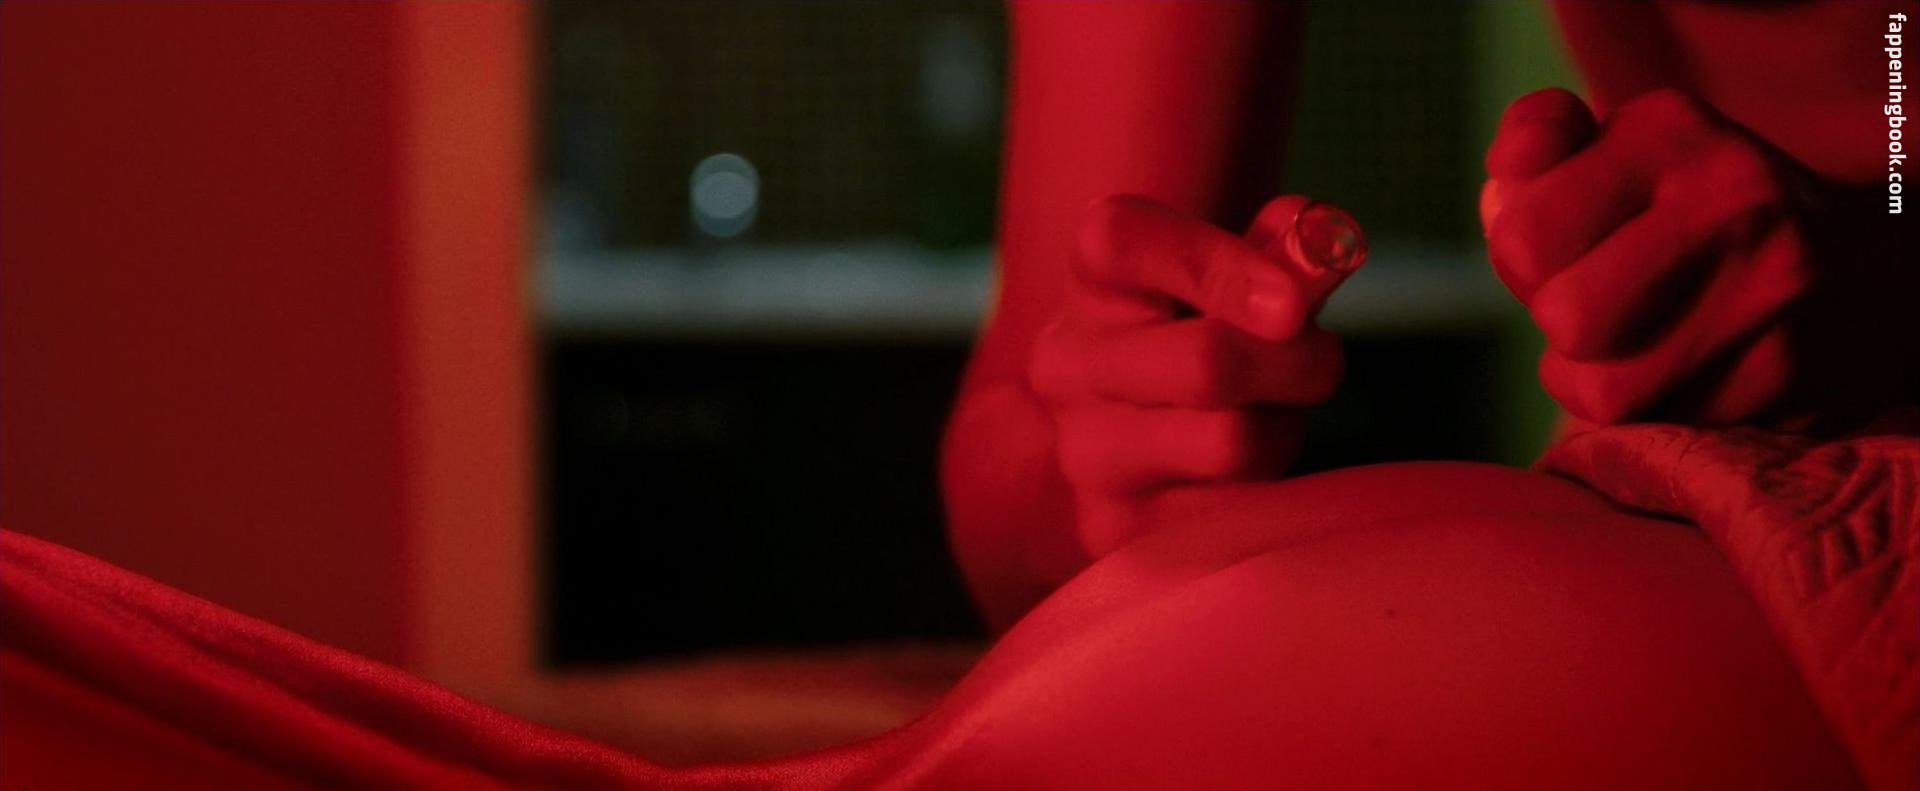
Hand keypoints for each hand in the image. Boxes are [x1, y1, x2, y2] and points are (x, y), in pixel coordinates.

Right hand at [1030, 194, 1359, 555]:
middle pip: (1206, 362)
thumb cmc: (1208, 335)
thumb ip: (1287, 248)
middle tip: (1319, 363)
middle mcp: (1068, 362)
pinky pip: (1231, 513)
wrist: (1132, 433)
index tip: (1293, 304)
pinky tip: (1243, 475)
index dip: (1224, 267)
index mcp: (1094, 280)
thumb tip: (1325, 242)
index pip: (1127, 241)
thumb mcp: (1240, 277)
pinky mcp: (1112, 529)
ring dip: (1282, 431)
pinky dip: (1263, 492)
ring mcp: (1083, 452)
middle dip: (1296, 363)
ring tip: (1269, 421)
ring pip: (1231, 443)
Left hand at [1484, 88, 1914, 428]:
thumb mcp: (1612, 145)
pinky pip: (1660, 426)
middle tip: (1594, 299)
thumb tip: (1505, 181)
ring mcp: (1773, 290)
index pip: (1523, 239)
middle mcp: (1733, 201)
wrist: (1850, 256)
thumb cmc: (1681, 203)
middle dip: (1556, 322)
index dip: (1519, 260)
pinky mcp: (1790, 372)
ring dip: (1592, 377)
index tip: (1562, 246)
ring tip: (1630, 337)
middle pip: (1565, 320)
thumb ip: (1534, 144)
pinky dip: (1649, 407)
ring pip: (1604, 391)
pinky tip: (1683, 364)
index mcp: (1669, 133)